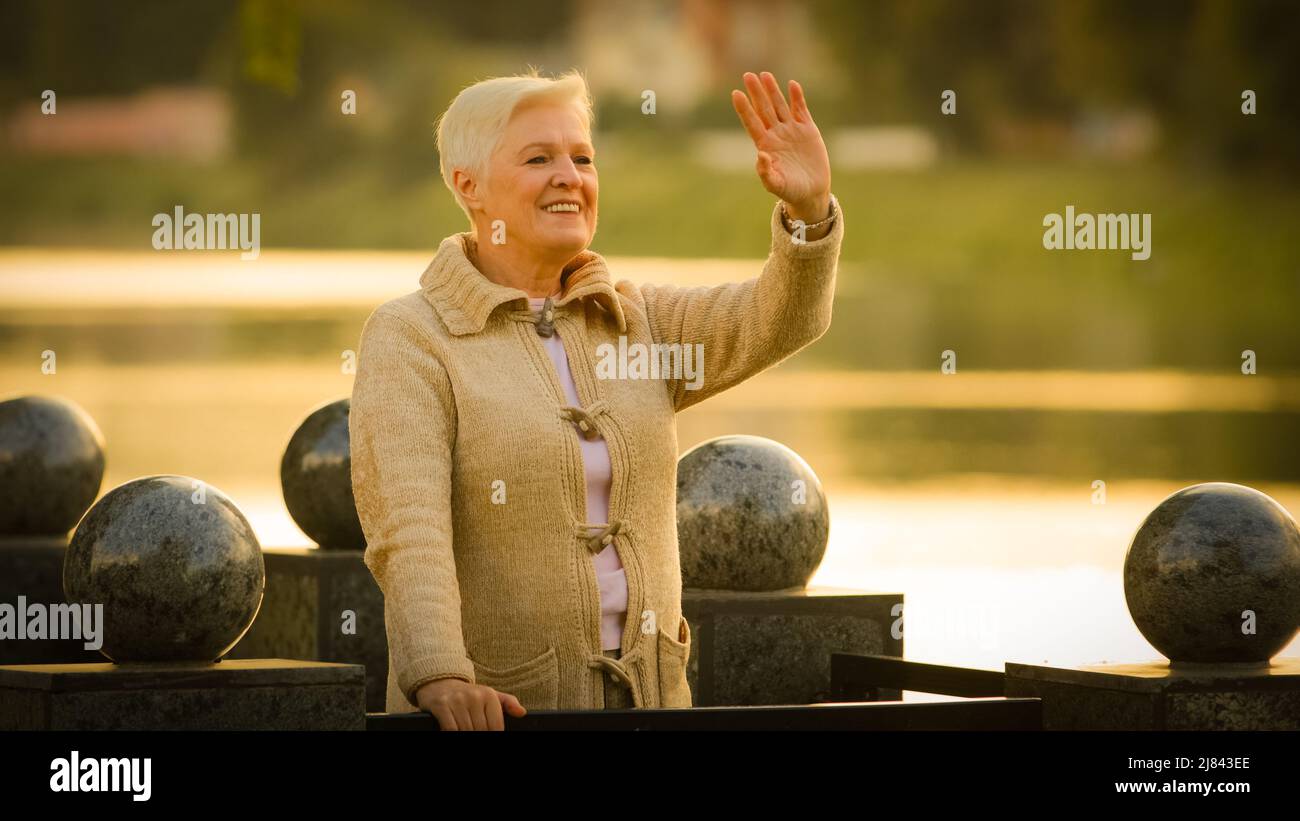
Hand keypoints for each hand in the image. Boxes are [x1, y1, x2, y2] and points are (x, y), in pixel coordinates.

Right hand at [415, 677, 525, 730]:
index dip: (493, 734)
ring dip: (465, 733)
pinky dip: (452, 732)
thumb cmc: (468, 694)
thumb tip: (521, 712)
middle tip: (474, 730)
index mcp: (489, 694)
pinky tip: (454, 729)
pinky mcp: (441, 705)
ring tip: (465, 729)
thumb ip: (507, 703)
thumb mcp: (489, 695)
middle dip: (477, 734)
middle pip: (480, 730)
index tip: (488, 733)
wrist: (439, 683)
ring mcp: (457, 700)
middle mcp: (474, 696)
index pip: (496, 727)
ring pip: (466, 731)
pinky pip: (451, 729)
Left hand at [731, 71, 831, 223]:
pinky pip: (801, 110)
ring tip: (765, 74)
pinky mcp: (807, 130)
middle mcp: (776, 134)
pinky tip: (792, 85)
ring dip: (773, 91)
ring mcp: (791, 130)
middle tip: (748, 75)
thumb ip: (766, 172)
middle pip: (764, 109)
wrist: (811, 192)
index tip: (736, 93)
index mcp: (765, 145)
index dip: (744, 108)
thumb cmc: (790, 191)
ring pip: (780, 106)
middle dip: (756, 93)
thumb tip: (761, 155)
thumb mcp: (776, 185)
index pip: (752, 122)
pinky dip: (797, 97)